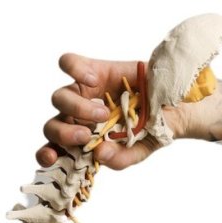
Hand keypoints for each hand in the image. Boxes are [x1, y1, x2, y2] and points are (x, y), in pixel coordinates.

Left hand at [37, 53, 221, 170]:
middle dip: (65, 133)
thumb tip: (99, 155)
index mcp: (85, 143)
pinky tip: (95, 82)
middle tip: (88, 135)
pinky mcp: (93, 69)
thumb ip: (121, 159)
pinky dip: (76, 71)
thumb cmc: (155, 130)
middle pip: (52, 125)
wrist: (175, 106)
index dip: (46, 154)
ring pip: (59, 98)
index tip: (52, 157)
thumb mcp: (140, 151)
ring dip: (77, 109)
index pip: (53, 149)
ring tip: (105, 113)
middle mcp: (79, 119)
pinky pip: (69, 63)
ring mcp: (84, 93)